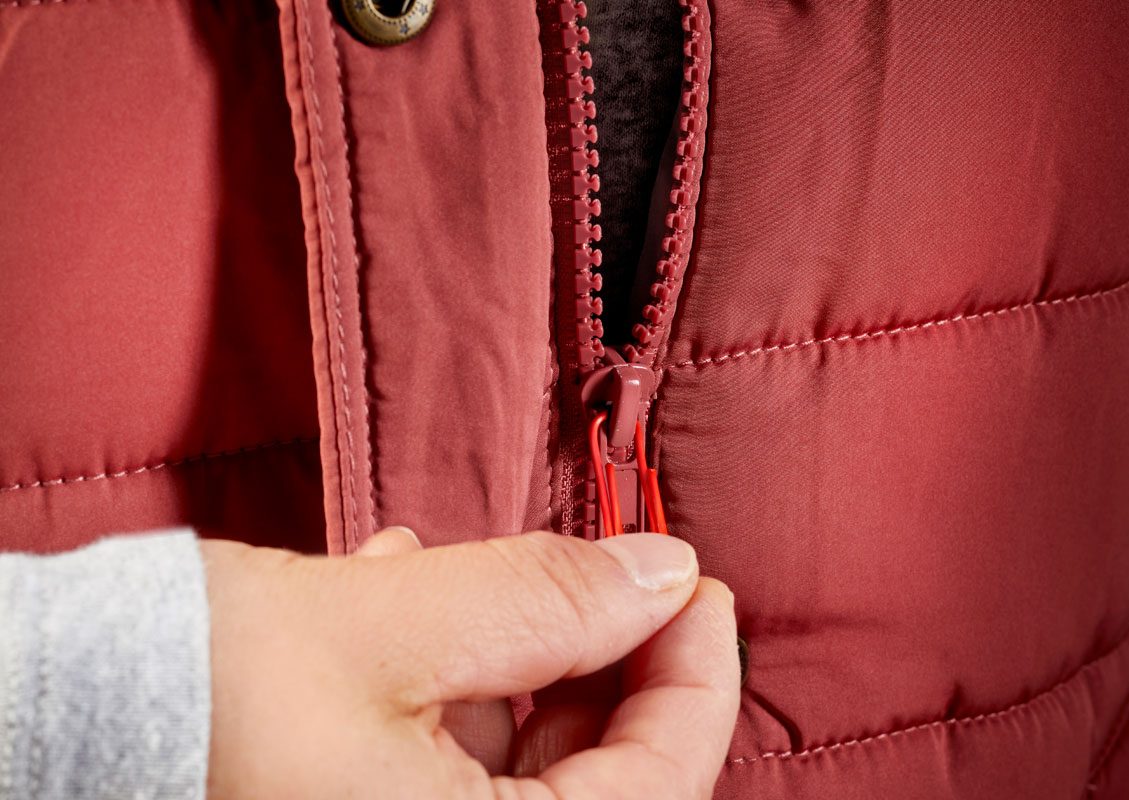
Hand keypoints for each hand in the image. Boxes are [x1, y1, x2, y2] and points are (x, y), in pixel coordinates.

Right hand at [202, 528, 739, 798]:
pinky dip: (452, 681)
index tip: (700, 583)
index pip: (659, 788)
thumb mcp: (388, 628)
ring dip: (519, 655)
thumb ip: (543, 600)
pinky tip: (411, 606)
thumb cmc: (192, 692)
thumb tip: (664, 573)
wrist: (43, 712)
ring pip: (521, 759)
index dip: (697, 675)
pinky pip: (448, 758)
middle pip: (598, 775)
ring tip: (478, 573)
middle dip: (609, 656)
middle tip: (610, 563)